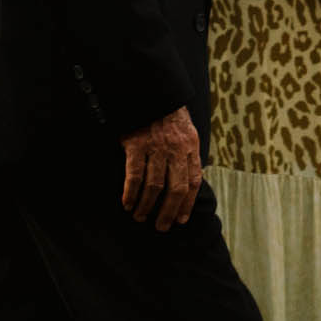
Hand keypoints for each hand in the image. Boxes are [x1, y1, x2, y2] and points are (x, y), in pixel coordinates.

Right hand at [120, 105, 201, 230]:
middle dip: (168, 212)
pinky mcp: (137, 145)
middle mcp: (176, 149)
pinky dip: (131, 193)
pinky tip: (127, 203)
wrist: (152, 93)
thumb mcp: (186, 132)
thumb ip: (188, 155)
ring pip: (154, 186)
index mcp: (191, 146)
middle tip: (161, 227)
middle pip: (175, 189)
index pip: (193, 181)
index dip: (187, 203)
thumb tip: (190, 182)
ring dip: (146, 206)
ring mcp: (156, 147)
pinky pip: (134, 176)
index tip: (181, 219)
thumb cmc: (168, 116)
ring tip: (141, 217)